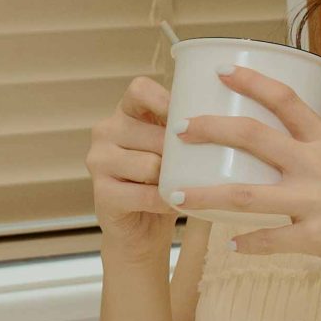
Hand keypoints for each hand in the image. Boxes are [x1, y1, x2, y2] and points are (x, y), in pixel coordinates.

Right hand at [86, 74, 178, 267]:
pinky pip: (145, 195)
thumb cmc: (163, 182)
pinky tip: (176, 204)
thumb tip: (222, 116)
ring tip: (182, 187)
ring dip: (173, 179)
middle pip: (151, 133)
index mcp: (124, 113)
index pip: (140, 90)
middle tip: (195, 167)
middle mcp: (105, 131)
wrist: (141, 231)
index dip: (166, 101)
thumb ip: (183, 129)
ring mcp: (98, 161)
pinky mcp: (101, 193)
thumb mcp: (173, 149)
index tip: (189, 119)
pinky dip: (166, 202)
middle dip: (179, 153)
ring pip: (150, 165)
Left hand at [170, 64, 320, 289]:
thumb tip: (278, 144)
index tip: (221, 71)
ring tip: (176, 193)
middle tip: (179, 130)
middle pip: (253, 136)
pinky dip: (246, 243)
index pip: (285, 99)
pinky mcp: (318, 238)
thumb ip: (314, 153)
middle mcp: (318, 165)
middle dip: (211, 129)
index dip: (251, 81)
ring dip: (205, 194)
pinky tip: (228, 243)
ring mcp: (316, 202)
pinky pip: (270, 240)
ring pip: (246, 194)